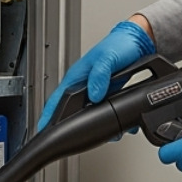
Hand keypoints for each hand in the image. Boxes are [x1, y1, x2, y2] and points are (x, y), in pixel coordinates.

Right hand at [36, 19, 155, 130]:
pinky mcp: (107, 93)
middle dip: (70, 125)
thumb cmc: (119, 44)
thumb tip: (94, 94)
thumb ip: (100, 75)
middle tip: (71, 139)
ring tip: (98, 136)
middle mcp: (84, 84)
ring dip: (92, 124)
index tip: (43, 127)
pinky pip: (102, 109)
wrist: (137, 42)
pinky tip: (115, 126)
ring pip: (88, 112)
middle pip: (71, 110)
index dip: (49, 114)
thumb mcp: (108, 58)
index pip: (58, 99)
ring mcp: (95, 90)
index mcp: (77, 76)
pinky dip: (107, 118)